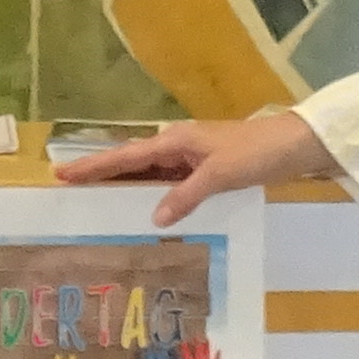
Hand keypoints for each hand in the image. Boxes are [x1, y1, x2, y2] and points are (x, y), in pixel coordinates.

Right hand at [55, 108, 340, 229]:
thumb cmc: (257, 153)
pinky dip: (153, 196)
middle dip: (100, 174)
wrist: (296, 146)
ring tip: (95, 204)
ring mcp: (191, 159)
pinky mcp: (206, 171)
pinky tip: (146, 213)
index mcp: (175, 141)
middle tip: (67, 189)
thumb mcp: (221, 175)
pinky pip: (169, 183)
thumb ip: (186, 195)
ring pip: (148, 174)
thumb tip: (154, 218)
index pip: (126, 156)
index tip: (61, 173)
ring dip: (124, 187)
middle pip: (131, 163)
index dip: (94, 166)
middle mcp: (178, 147)